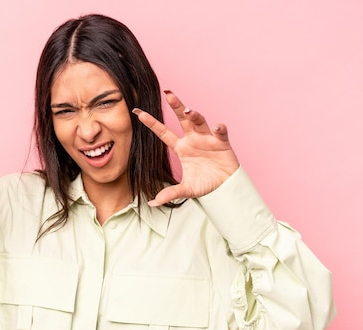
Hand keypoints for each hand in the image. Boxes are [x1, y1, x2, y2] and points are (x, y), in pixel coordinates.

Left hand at [133, 90, 239, 205]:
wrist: (224, 188)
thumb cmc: (204, 184)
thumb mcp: (185, 190)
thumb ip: (170, 193)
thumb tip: (152, 202)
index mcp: (181, 147)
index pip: (163, 132)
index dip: (151, 123)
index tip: (138, 112)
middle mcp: (193, 139)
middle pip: (182, 119)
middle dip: (176, 106)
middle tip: (168, 94)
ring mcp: (207, 139)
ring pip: (200, 122)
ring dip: (195, 115)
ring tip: (188, 111)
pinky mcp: (222, 143)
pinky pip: (220, 133)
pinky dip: (219, 129)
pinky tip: (217, 127)